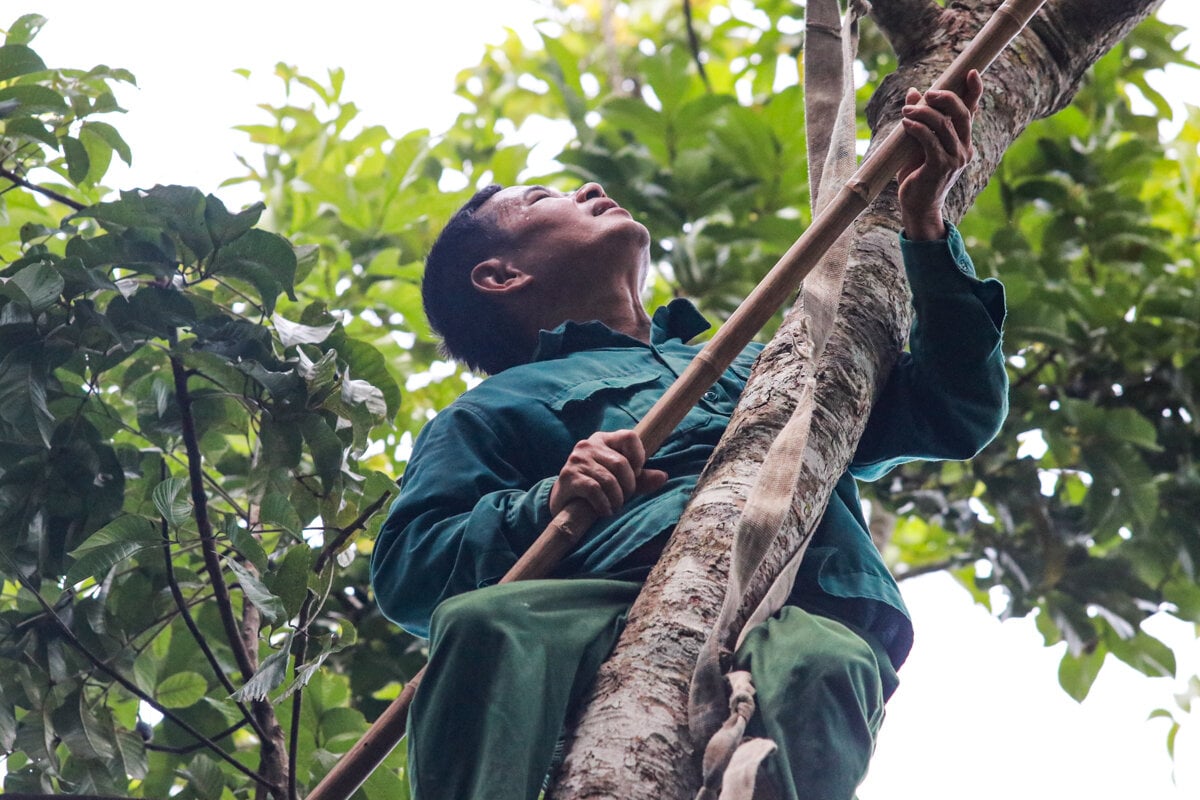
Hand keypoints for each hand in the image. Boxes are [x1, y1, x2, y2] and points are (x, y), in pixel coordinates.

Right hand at [549, 430, 668, 516]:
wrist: (562, 502)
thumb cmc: (596, 487)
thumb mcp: (619, 480)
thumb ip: (641, 478)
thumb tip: (663, 477)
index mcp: (604, 439)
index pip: (629, 436)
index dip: (639, 456)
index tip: (636, 474)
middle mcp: (588, 445)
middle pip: (621, 463)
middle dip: (628, 486)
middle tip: (625, 498)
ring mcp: (576, 459)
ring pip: (609, 479)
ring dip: (617, 499)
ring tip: (615, 507)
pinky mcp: (568, 476)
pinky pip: (595, 490)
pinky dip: (604, 504)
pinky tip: (605, 511)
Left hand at [897, 69, 983, 240]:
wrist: (918, 206)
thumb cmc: (917, 175)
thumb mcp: (917, 144)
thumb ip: (919, 119)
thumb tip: (913, 91)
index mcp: (963, 141)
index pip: (972, 112)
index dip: (974, 91)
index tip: (971, 71)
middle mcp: (965, 148)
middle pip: (962, 114)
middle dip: (946, 98)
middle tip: (928, 93)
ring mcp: (955, 159)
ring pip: (944, 126)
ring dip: (924, 113)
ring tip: (906, 110)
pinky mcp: (941, 167)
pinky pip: (930, 142)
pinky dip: (918, 129)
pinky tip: (906, 123)